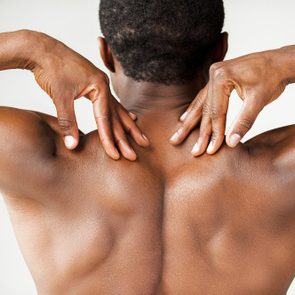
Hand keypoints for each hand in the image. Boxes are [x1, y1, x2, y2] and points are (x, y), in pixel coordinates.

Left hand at [29, 32, 148, 159]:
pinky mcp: (94, 86)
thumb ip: (67, 122)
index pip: (105, 119)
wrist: (41, 49)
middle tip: (134, 154)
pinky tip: (129, 117)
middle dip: (125, 137)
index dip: (109, 139)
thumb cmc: (51, 69)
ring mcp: (101, 85)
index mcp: (99, 86)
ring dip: (128, 126)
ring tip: (140, 138)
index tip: (115, 155)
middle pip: (116, 117)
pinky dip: (119, 113)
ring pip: (117, 111)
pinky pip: (111, 104)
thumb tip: (72, 146)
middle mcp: (104, 86)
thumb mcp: (60, 97)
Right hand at [170, 47, 292, 155]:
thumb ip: (244, 121)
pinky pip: (203, 97)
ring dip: (190, 123)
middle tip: (192, 151)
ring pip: (200, 104)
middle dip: (199, 133)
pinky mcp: (216, 79)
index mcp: (222, 77)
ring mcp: (213, 76)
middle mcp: (214, 75)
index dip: (215, 133)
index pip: (216, 112)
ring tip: (177, 136)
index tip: (210, 150)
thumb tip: (231, 143)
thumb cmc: (272, 77)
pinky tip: (186, 118)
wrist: (280, 61)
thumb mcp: (259, 100)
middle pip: (205, 110)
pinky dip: (196, 109)